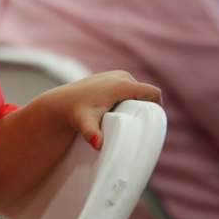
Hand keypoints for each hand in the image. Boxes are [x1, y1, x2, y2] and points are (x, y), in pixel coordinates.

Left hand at [43, 71, 161, 149]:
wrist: (60, 102)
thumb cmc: (74, 113)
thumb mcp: (85, 123)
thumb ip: (92, 133)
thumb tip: (97, 143)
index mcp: (122, 84)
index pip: (152, 93)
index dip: (158, 106)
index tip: (155, 122)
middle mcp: (120, 76)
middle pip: (145, 92)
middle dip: (146, 106)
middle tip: (142, 125)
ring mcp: (114, 75)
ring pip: (136, 89)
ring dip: (137, 101)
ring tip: (133, 119)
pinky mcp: (109, 77)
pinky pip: (128, 86)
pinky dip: (129, 97)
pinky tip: (124, 110)